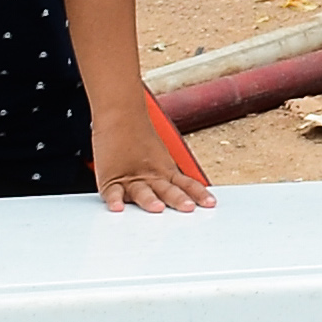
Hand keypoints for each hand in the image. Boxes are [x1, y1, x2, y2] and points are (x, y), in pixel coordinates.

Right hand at [90, 101, 213, 214]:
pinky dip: (115, 199)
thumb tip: (183, 190)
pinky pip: (113, 192)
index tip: (210, 204)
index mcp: (165, 171)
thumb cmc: (138, 135)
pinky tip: (118, 207)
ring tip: (157, 208)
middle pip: (167, 190)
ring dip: (150, 200)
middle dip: (178, 199)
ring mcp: (131, 178)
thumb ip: (168, 175)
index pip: (186, 184)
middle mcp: (151, 176)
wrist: (121, 114)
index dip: (199, 194)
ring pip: (142, 192)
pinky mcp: (110, 179)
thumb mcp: (160, 156)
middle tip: (188, 208)